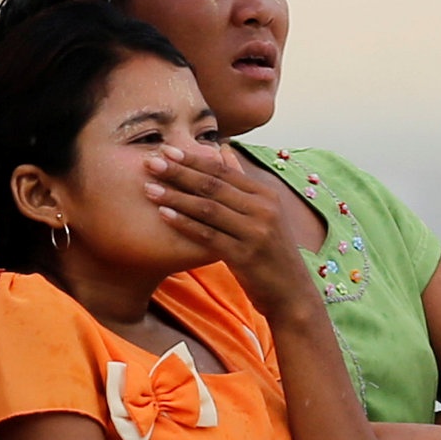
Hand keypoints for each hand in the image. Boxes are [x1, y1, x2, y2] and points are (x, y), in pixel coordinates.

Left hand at [143, 143, 307, 306]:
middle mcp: (263, 209)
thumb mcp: (263, 212)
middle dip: (179, 172)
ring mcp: (255, 232)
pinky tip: (164, 215)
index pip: (224, 171)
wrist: (291, 290)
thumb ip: (241, 182)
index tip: (166, 149)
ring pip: (208, 209)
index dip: (193, 159)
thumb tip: (224, 148)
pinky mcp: (245, 256)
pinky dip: (185, 224)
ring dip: (175, 197)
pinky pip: (208, 236)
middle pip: (213, 186)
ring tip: (149, 187)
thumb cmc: (271, 250)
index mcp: (266, 194)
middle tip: (150, 161)